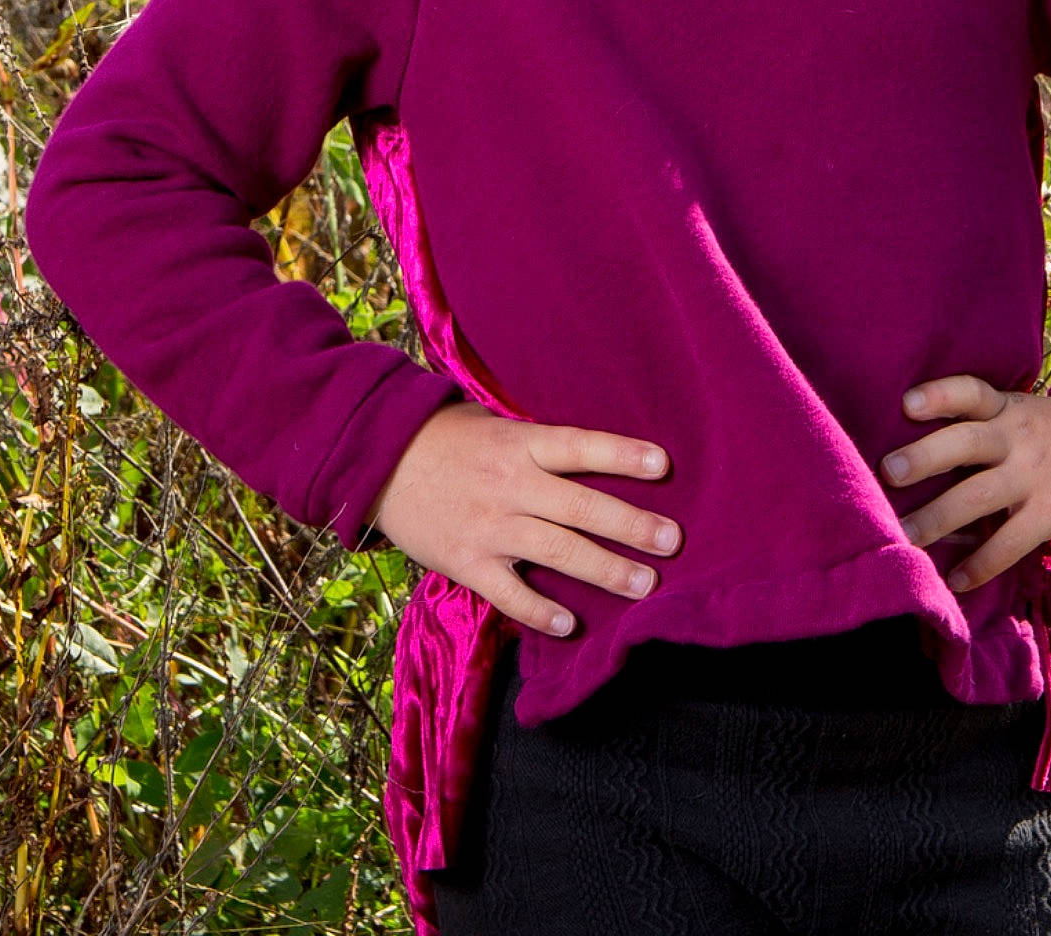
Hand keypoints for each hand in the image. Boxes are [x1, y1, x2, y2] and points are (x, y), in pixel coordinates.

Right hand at [367, 400, 680, 636]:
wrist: (379, 461)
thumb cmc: (448, 438)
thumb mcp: (495, 424)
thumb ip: (539, 445)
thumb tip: (594, 458)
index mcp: (520, 444)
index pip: (580, 446)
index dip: (621, 454)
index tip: (663, 465)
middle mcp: (510, 484)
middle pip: (581, 506)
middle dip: (631, 525)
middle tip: (672, 540)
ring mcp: (490, 526)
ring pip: (557, 551)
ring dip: (604, 569)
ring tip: (644, 585)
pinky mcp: (467, 562)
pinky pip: (510, 593)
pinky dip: (540, 611)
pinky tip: (569, 625)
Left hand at [879, 375, 1050, 593]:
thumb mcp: (1027, 417)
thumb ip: (988, 430)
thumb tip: (925, 458)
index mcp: (1008, 409)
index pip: (970, 392)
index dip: (939, 396)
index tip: (907, 403)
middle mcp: (1017, 437)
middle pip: (964, 442)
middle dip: (925, 456)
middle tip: (889, 471)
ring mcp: (1035, 475)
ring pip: (977, 496)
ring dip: (937, 518)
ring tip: (903, 536)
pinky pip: (1010, 541)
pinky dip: (981, 563)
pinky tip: (957, 579)